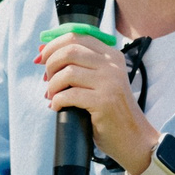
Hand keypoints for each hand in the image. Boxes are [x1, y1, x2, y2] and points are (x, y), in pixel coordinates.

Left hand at [38, 32, 152, 170]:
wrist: (133, 137)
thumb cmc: (110, 111)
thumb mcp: (100, 80)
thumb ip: (79, 65)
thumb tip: (42, 52)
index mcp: (111, 56)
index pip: (76, 36)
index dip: (53, 45)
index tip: (41, 58)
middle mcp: (112, 65)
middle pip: (69, 50)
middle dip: (50, 64)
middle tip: (47, 80)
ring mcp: (109, 83)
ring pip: (67, 72)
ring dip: (53, 85)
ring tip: (52, 95)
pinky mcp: (104, 102)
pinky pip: (69, 95)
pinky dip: (57, 101)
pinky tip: (57, 107)